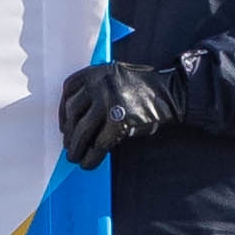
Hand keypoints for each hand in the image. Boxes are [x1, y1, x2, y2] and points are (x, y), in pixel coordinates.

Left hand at [52, 60, 179, 170]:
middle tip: (68, 147)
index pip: (68, 91)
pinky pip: (100, 142)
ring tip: (74, 158)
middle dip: (69, 133)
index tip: (63, 126)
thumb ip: (95, 93)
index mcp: (95, 72)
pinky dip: (92, 156)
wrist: (171, 93)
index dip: (63, 112)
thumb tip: (75, 124)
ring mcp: (108, 101)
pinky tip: (89, 163)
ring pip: (82, 130)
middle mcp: (98, 84)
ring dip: (76, 147)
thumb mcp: (115, 80)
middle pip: (73, 112)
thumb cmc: (143, 89)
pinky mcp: (119, 120)